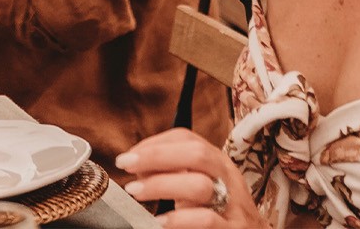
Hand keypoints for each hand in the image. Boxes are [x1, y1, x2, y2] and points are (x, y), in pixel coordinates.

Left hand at [120, 129, 269, 228]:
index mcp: (218, 162)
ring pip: (199, 185)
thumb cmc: (221, 211)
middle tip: (126, 166)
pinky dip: (179, 219)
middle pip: (196, 154)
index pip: (187, 139)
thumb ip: (176, 173)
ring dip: (161, 186)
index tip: (129, 156)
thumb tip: (137, 165)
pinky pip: (206, 220)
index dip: (154, 143)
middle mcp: (228, 178)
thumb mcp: (202, 185)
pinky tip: (160, 221)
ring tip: (136, 193)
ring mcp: (233, 205)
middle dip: (156, 156)